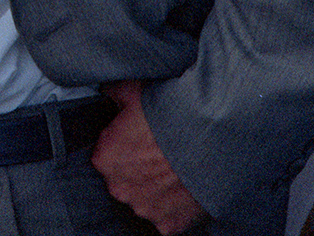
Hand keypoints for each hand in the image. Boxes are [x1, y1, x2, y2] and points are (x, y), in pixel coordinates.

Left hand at [91, 81, 206, 234]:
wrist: (209, 138)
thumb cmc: (168, 114)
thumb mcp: (133, 91)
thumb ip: (113, 94)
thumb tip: (107, 92)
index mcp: (105, 158)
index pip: (106, 153)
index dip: (122, 143)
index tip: (136, 137)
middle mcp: (119, 188)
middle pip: (123, 179)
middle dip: (136, 168)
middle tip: (156, 152)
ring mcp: (145, 209)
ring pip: (145, 198)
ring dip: (155, 187)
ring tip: (174, 167)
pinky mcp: (169, 224)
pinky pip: (167, 216)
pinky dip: (174, 205)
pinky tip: (184, 184)